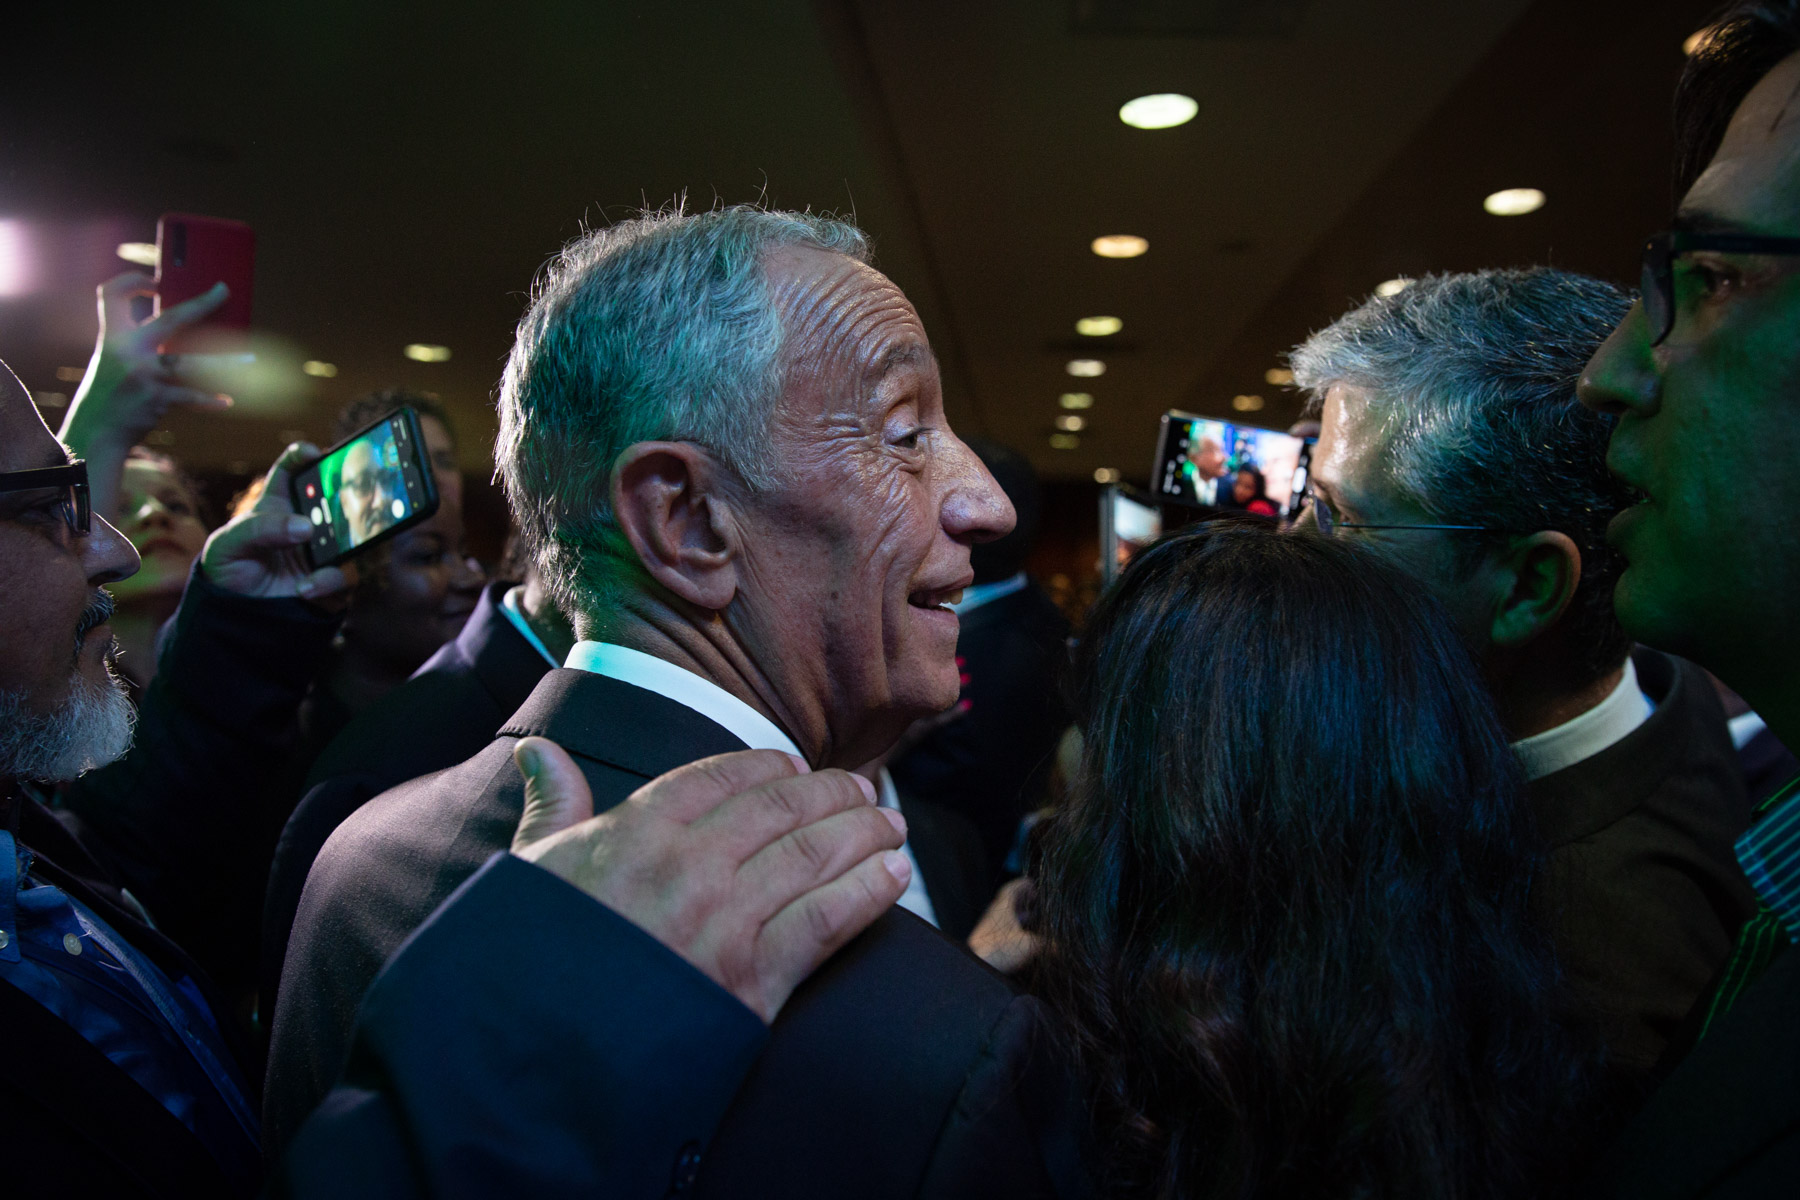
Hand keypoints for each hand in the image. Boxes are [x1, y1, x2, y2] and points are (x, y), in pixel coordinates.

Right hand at [59, 272, 236, 518]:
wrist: (96, 430)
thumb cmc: (111, 392)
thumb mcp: (114, 360)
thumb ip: (140, 344)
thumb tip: (187, 332)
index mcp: (112, 336)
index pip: (111, 295)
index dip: (130, 282)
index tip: (154, 281)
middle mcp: (126, 350)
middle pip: (169, 319)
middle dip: (201, 303)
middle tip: (223, 290)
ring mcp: (142, 373)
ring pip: (192, 363)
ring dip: (225, 363)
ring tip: (250, 361)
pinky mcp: (154, 397)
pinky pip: (191, 396)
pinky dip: (209, 400)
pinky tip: (226, 401)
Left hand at [199, 443, 352, 603]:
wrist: (233, 615)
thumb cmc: (228, 569)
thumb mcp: (228, 544)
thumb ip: (261, 528)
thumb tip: (306, 527)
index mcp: (279, 504)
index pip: (292, 471)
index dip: (304, 456)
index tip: (313, 453)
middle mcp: (308, 523)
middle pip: (336, 499)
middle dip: (350, 493)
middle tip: (351, 493)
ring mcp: (324, 551)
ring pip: (352, 536)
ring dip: (344, 539)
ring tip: (321, 552)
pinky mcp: (334, 580)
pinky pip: (346, 575)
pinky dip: (329, 580)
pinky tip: (304, 587)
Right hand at [510, 737, 911, 1022]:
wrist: (539, 1059)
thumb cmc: (530, 963)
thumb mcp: (531, 873)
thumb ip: (552, 808)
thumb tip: (540, 752)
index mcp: (636, 832)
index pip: (722, 777)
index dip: (770, 767)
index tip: (798, 767)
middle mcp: (689, 865)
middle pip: (781, 809)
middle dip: (832, 794)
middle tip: (862, 789)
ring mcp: (725, 922)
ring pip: (814, 856)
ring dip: (863, 833)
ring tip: (890, 823)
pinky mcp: (753, 981)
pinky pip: (827, 921)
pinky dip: (868, 892)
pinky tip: (893, 875)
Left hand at [969, 878, 1038, 974]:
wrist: (977, 968)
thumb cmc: (1000, 950)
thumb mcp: (1029, 945)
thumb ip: (1046, 944)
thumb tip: (1059, 947)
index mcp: (1002, 909)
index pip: (1010, 890)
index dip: (1021, 885)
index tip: (1031, 883)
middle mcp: (993, 916)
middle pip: (1007, 903)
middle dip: (1022, 900)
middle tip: (1033, 899)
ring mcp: (989, 929)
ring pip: (1005, 917)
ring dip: (1018, 916)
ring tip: (1030, 918)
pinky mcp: (987, 943)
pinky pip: (1002, 931)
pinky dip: (1013, 930)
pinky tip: (1022, 939)